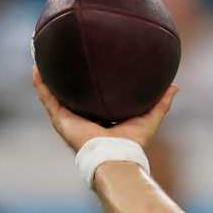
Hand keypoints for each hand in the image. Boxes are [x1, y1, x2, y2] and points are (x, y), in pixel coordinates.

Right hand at [32, 66, 176, 151]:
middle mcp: (82, 118)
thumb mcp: (149, 118)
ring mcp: (69, 119)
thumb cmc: (132, 144)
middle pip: (71, 94)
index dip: (90, 83)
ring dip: (47, 76)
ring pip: (54, 94)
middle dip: (66, 77)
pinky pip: (47, 98)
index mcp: (100, 119)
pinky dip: (41, 84)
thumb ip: (161, 103)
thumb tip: (175, 86)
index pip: (92, 98)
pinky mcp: (61, 120)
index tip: (90, 65)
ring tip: (42, 56)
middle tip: (63, 55)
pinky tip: (37, 67)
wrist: (115, 156)